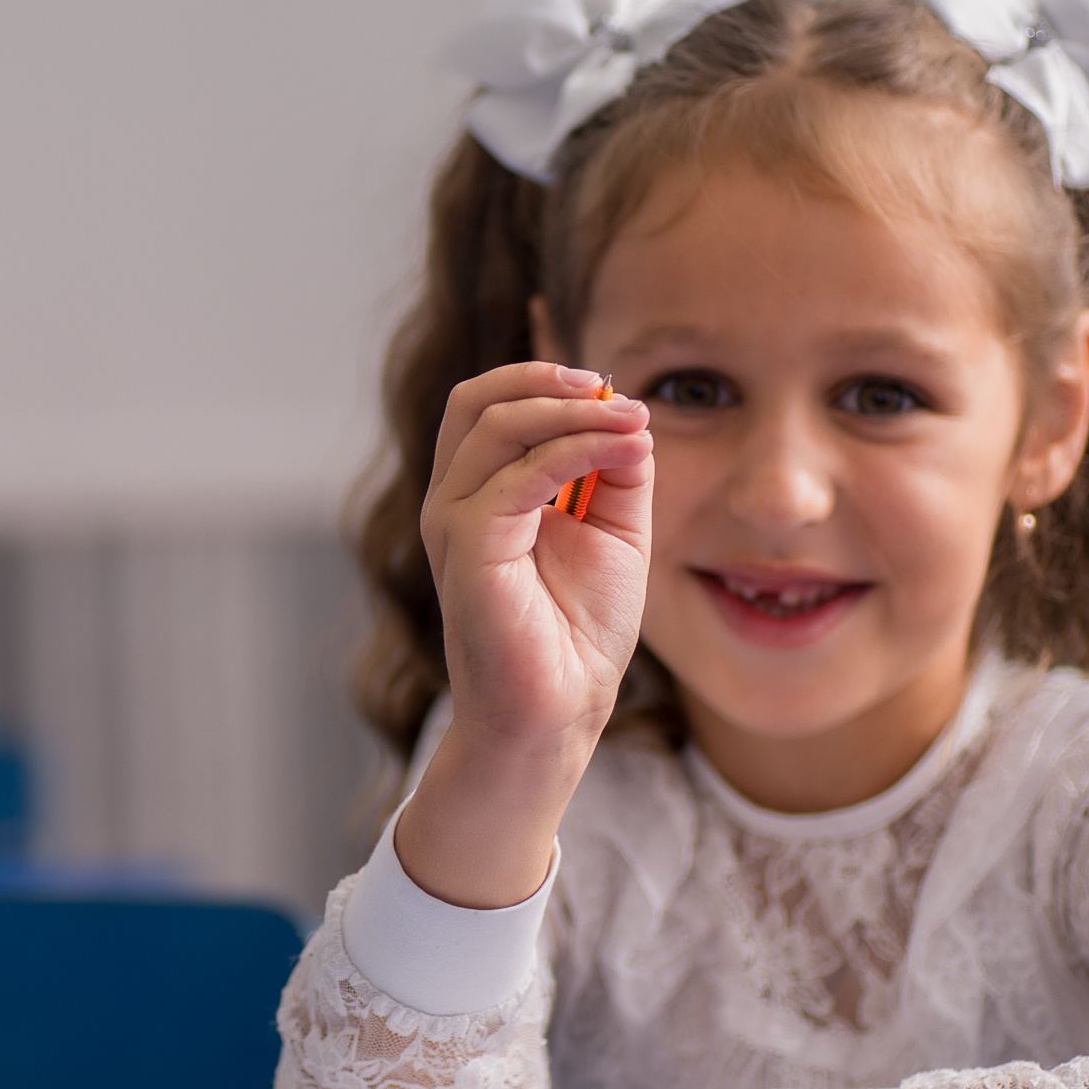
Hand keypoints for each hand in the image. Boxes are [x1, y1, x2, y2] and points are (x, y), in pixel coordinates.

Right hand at [399, 363, 652, 907]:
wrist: (559, 710)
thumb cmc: (578, 633)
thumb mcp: (615, 534)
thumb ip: (617, 471)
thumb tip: (630, 416)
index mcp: (483, 493)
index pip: (491, 405)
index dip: (546, 380)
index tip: (614, 393)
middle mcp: (457, 500)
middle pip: (476, 399)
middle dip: (544, 377)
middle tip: (611, 390)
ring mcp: (455, 522)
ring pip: (496, 424)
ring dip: (572, 410)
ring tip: (633, 421)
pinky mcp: (469, 547)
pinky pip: (518, 473)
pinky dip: (576, 449)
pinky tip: (623, 451)